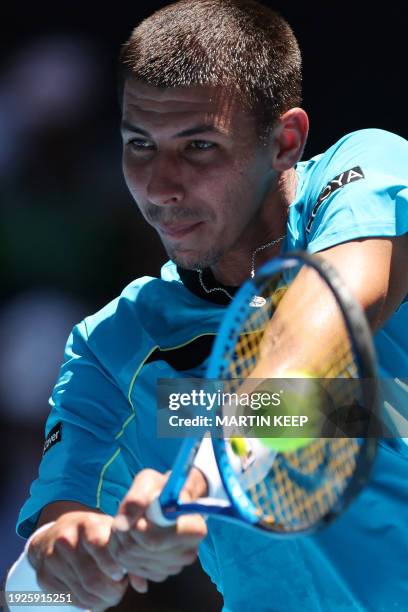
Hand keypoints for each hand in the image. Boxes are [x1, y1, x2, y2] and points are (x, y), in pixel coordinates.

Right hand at [28, 511, 127, 610]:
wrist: (56, 534)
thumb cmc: (94, 534)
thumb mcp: (110, 534)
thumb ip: (128, 556)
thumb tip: (142, 586)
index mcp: (87, 524)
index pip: (99, 545)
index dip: (112, 565)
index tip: (120, 574)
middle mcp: (66, 539)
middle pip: (92, 578)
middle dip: (112, 591)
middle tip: (119, 589)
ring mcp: (52, 558)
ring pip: (82, 592)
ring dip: (101, 600)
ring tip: (109, 593)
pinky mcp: (44, 576)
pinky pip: (70, 600)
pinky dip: (86, 603)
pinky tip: (93, 594)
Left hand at [109, 468, 207, 593]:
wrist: (170, 502)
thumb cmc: (162, 489)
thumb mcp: (150, 481)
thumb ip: (136, 498)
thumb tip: (122, 525)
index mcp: (194, 529)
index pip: (153, 540)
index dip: (136, 528)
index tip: (135, 515)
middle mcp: (188, 553)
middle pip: (139, 550)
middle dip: (124, 532)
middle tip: (126, 516)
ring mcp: (174, 567)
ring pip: (131, 560)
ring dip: (121, 540)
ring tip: (129, 523)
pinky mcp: (160, 574)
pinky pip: (131, 568)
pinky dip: (123, 552)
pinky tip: (131, 536)